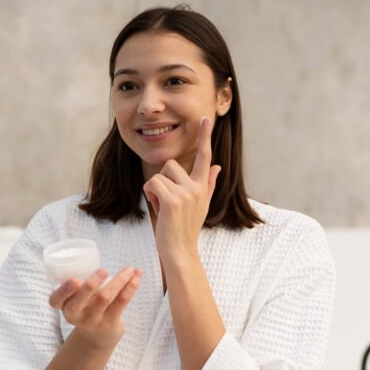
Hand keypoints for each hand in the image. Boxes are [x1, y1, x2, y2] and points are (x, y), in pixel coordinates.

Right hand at [48, 266, 142, 349]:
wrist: (98, 337)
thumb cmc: (86, 307)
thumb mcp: (76, 299)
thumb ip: (80, 284)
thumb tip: (94, 257)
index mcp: (64, 306)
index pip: (55, 300)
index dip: (64, 290)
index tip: (75, 280)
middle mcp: (75, 315)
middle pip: (81, 300)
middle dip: (92, 284)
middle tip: (104, 270)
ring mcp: (92, 320)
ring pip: (104, 298)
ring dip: (119, 280)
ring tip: (128, 268)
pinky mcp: (109, 323)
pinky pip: (121, 302)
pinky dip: (130, 287)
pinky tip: (137, 276)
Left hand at [142, 117, 220, 260]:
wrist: (180, 251)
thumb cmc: (186, 229)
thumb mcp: (202, 205)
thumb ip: (210, 183)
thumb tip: (218, 167)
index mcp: (203, 186)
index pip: (206, 156)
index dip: (205, 136)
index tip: (206, 118)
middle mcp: (197, 187)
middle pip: (170, 165)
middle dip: (162, 180)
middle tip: (166, 201)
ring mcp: (186, 193)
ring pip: (159, 175)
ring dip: (155, 190)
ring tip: (163, 207)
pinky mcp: (172, 200)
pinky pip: (152, 183)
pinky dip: (150, 195)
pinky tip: (158, 208)